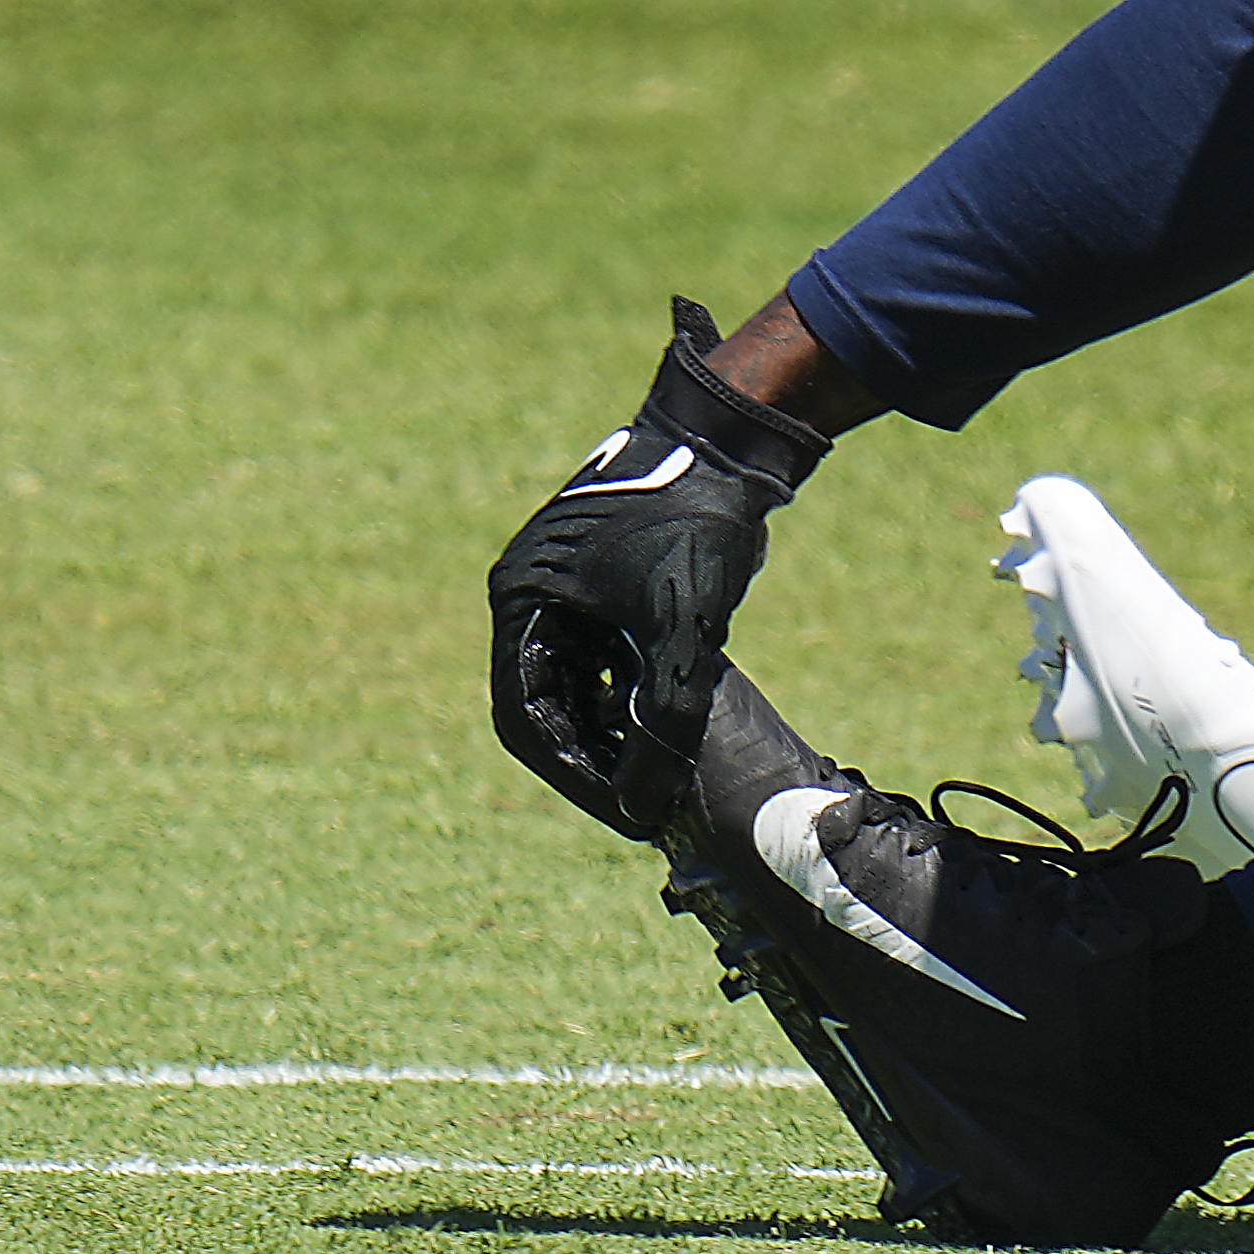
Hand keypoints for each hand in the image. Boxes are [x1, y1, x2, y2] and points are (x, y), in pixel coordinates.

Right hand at [487, 299, 836, 837]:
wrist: (730, 440)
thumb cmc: (698, 522)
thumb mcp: (683, 626)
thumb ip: (665, 716)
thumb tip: (645, 801)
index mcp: (522, 598)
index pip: (525, 716)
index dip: (572, 773)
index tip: (621, 813)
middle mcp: (530, 592)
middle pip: (546, 702)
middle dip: (593, 758)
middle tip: (641, 805)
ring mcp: (563, 583)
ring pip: (577, 680)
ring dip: (611, 727)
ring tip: (655, 774)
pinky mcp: (601, 578)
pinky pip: (603, 653)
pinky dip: (627, 690)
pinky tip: (665, 722)